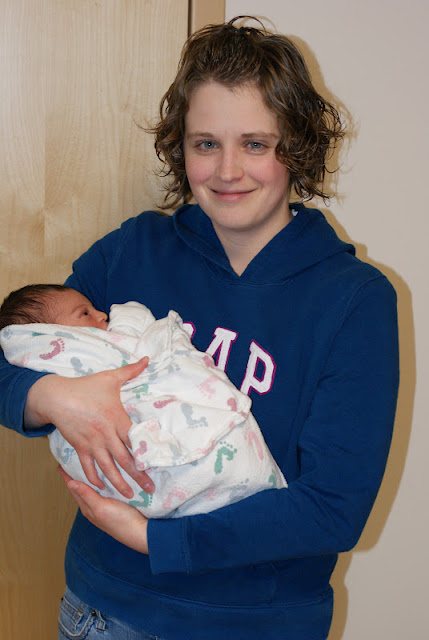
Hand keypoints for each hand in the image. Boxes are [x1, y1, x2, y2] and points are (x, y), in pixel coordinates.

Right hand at [25, 358, 154, 497]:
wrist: (57, 396)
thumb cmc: (85, 387)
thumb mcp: (110, 377)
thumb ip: (131, 371)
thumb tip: (148, 359)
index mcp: (117, 419)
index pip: (135, 441)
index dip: (146, 455)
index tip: (157, 467)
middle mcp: (106, 434)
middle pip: (125, 459)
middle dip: (138, 476)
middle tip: (150, 489)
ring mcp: (92, 443)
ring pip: (108, 467)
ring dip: (119, 482)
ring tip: (128, 495)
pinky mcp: (80, 447)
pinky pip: (88, 466)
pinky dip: (94, 477)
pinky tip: (100, 487)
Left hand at [58, 467, 148, 552]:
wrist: (141, 533)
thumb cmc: (121, 521)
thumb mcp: (102, 508)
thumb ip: (87, 496)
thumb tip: (71, 484)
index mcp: (88, 507)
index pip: (74, 489)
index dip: (67, 477)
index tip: (60, 465)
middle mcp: (94, 506)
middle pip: (82, 488)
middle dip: (76, 476)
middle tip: (72, 462)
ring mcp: (105, 506)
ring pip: (93, 489)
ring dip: (89, 478)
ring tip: (87, 465)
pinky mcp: (116, 504)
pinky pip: (104, 490)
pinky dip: (101, 482)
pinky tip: (106, 477)